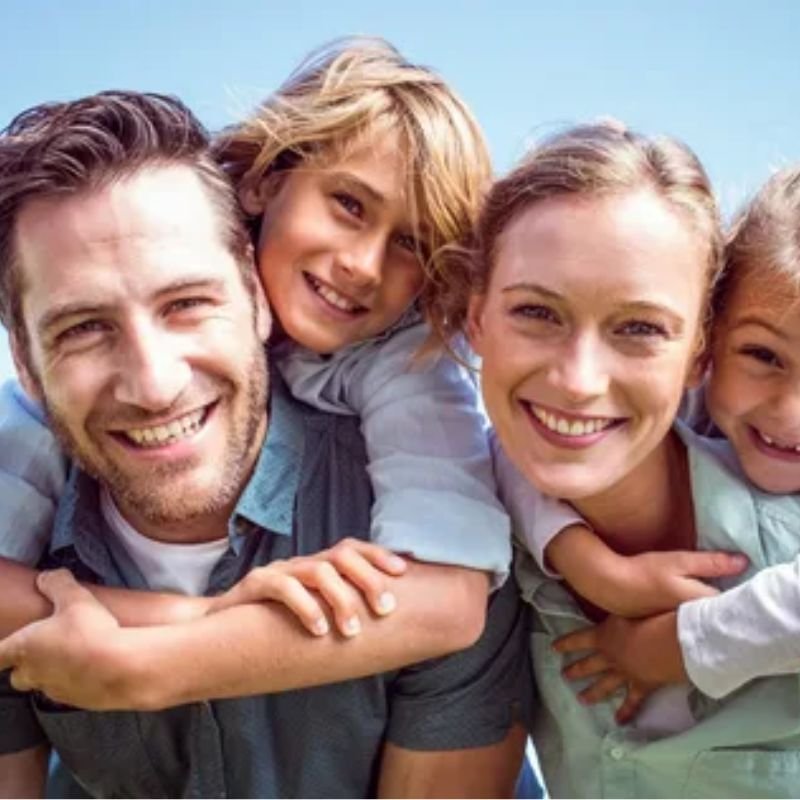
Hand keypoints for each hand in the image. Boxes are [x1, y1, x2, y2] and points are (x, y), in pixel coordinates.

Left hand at [0, 569, 132, 708]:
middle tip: (43, 648)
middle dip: (25, 665)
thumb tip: (47, 577)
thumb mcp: (74, 597)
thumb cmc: (90, 634)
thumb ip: (57, 584)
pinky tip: (96, 667)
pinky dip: (79, 681)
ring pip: (45, 685)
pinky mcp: (80, 701)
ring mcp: (57, 690)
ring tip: (75, 655)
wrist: (120, 668)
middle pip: (17, 677)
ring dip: (54, 672)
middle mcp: (35, 673)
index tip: (1, 649)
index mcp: (25, 648)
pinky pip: (73, 691)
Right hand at [209, 538, 406, 637]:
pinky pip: (283, 587)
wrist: (218, 631)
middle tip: (385, 609)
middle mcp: (302, 563)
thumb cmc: (276, 627)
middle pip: (342, 555)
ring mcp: (279, 571)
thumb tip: (389, 625)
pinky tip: (319, 631)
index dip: (379, 555)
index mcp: (319, 566)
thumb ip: (341, 612)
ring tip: (352, 630)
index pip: (353, 548)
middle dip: (368, 579)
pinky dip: (306, 607)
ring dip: (341, 599)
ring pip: (318, 570)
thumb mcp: (315, 615)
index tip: (403, 573)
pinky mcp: (256, 584)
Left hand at [554, 612, 686, 722]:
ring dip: (592, 693)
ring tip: (581, 699)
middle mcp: (610, 657)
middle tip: (564, 676)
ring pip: (605, 685)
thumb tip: (611, 592)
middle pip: (589, 664)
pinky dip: (626, 711)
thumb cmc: (649, 619)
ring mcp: (625, 673)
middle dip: (576, 670)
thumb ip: (617, 605)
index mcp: (604, 636)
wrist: (667, 643)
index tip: (553, 648)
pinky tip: (619, 721)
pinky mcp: (642, 686)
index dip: (566, 643)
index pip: (579, 639)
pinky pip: (632, 701)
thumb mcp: (627, 606)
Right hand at [598, 549, 747, 616]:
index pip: (730, 601)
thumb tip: (743, 561)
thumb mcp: (678, 561)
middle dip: (720, 599)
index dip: (734, 590)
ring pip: (701, 616)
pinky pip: (687, 619)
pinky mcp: (665, 624)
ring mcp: (678, 625)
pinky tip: (679, 599)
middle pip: (716, 611)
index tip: (732, 578)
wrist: (610, 586)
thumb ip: (711, 562)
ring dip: (703, 605)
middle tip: (715, 581)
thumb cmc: (644, 571)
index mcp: (700, 602)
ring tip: (697, 590)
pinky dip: (688, 611)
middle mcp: (693, 619)